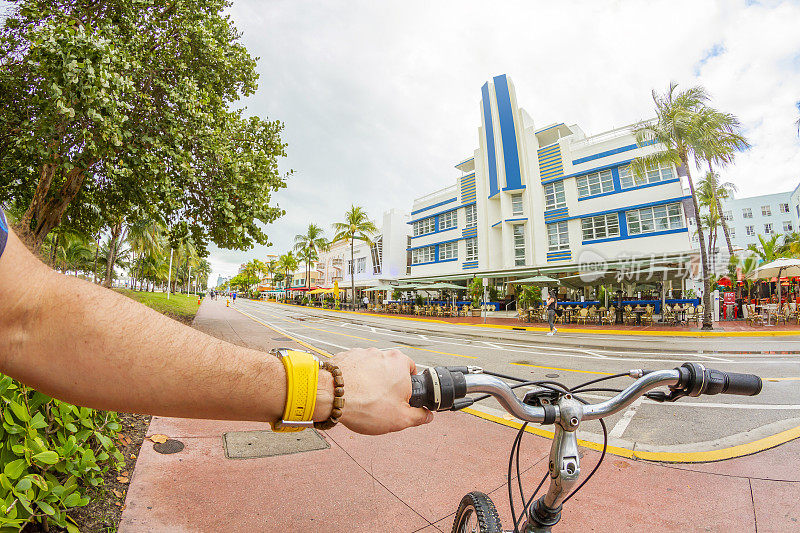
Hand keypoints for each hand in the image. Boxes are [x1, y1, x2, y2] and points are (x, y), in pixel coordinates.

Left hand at [315, 348, 432, 434]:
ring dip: (369, 381)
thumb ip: (418, 416)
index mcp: (400, 363)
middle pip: (390, 370)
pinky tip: (350, 394)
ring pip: (371, 369)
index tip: (401, 400)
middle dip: (387, 386)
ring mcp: (362, 353)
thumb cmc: (366, 406)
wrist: (330, 396)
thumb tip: (426, 416)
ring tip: (362, 400)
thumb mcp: (400, 419)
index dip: (408, 389)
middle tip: (380, 403)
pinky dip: (353, 379)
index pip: (412, 372)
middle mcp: (381, 353)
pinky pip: (354, 369)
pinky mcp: (345, 356)